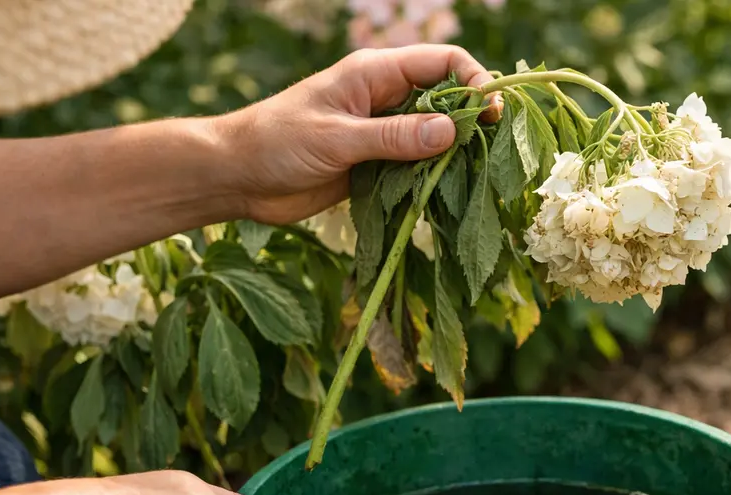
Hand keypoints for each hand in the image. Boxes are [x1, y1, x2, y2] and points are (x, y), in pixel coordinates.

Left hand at [215, 45, 489, 224]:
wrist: (238, 177)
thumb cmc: (277, 143)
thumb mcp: (338, 139)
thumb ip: (394, 137)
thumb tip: (452, 131)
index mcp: (375, 74)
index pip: (441, 63)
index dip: (473, 81)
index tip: (489, 113)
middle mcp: (384, 99)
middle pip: (446, 99)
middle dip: (472, 120)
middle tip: (492, 150)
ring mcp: (382, 133)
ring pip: (435, 137)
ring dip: (455, 155)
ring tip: (477, 176)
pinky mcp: (375, 166)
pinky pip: (416, 168)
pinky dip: (433, 180)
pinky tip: (447, 195)